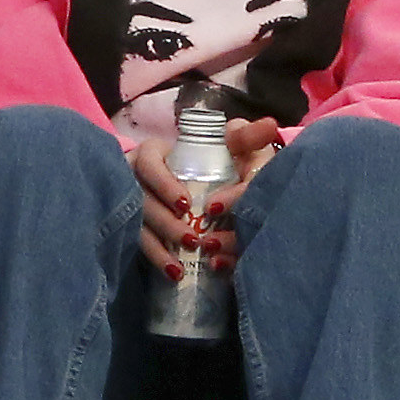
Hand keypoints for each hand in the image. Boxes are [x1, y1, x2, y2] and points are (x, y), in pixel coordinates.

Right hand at [131, 118, 283, 275]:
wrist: (199, 184)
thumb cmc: (211, 160)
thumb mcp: (228, 146)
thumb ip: (246, 137)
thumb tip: (269, 126)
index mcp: (151, 154)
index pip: (149, 164)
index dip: (164, 185)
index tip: (186, 204)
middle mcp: (134, 177)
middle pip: (141, 201)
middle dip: (166, 223)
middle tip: (192, 239)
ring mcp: (130, 204)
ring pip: (138, 225)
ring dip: (159, 247)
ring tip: (181, 265)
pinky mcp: (133, 227)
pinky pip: (139, 244)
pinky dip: (156, 259)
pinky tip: (174, 273)